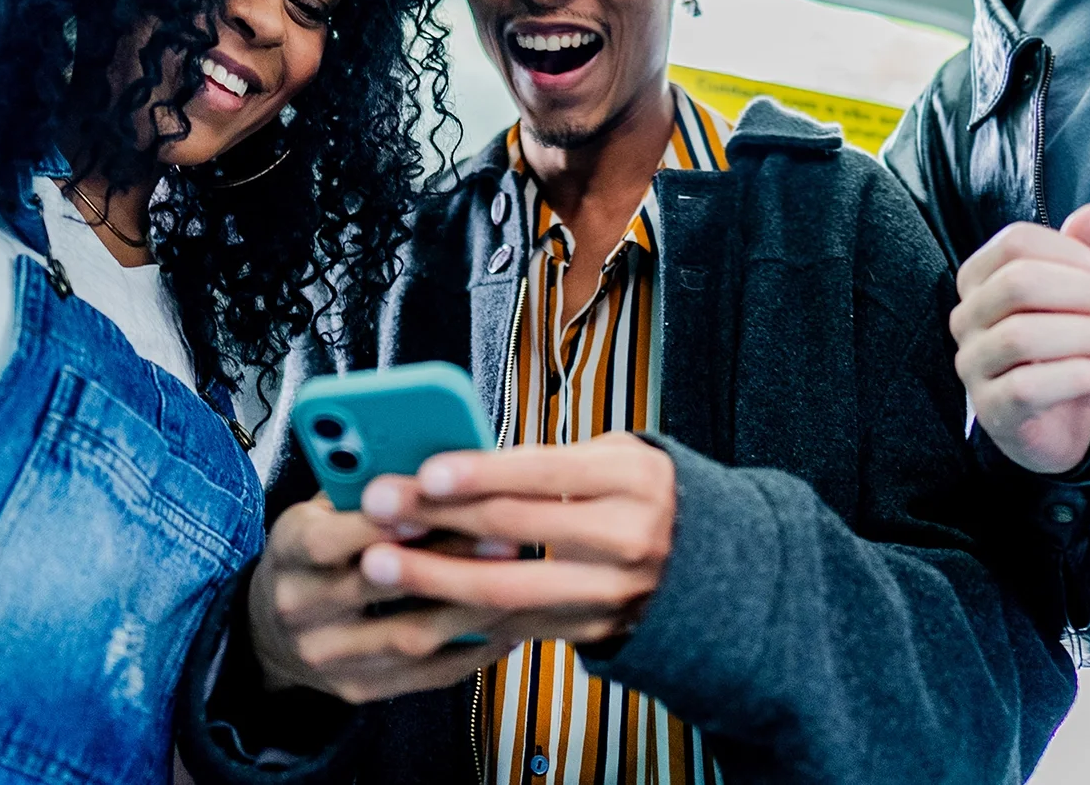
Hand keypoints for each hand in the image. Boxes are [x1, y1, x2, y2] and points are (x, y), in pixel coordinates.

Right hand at [247, 495, 512, 703]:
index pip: (329, 540)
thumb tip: (432, 461)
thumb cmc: (314, 552)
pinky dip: (472, 649)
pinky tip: (509, 623)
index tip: (436, 499)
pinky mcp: (356, 688)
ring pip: (408, 637)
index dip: (382, 522)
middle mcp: (299, 607)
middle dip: (446, 559)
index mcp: (288, 551)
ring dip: (470, 608)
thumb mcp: (321, 509)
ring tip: (519, 579)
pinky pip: (424, 676)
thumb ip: (365, 489)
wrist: (271, 631)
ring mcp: (327, 656)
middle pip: (377, 588)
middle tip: (505, 536)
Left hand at [357, 432, 674, 647]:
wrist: (712, 570)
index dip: (482, 471)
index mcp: (633, 478)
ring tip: (378, 563)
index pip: (545, 472)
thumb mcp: (614, 458)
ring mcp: (611, 592)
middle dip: (438, 517)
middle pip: (517, 527)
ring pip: (509, 588)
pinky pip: (515, 624)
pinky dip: (459, 614)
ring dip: (434, 578)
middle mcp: (628, 536)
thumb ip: (546, 462)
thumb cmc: (641, 494)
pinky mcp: (590, 631)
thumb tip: (456, 463)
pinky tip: (414, 603)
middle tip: (377, 505)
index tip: (425, 470)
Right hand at [951, 203, 1089, 473]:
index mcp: (978, 280)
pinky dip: (1078, 375)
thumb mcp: (1076, 296)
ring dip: (1087, 335)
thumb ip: (1084, 252)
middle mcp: (965, 318)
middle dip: (1084, 293)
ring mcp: (972, 365)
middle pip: (1018, 283)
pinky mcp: (992, 409)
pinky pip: (1029, 386)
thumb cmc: (1061, 349)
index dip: (1073, 253)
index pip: (1016, 242)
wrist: (1054, 425)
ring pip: (1022, 336)